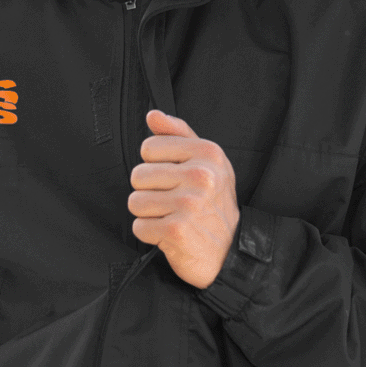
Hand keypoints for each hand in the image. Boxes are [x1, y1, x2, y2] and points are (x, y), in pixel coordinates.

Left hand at [128, 110, 239, 288]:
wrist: (230, 252)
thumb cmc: (214, 202)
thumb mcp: (207, 161)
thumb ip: (178, 133)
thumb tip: (152, 115)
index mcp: (207, 153)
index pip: (149, 147)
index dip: (155, 164)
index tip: (173, 177)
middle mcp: (200, 176)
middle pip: (138, 175)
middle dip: (149, 191)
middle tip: (172, 201)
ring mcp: (188, 204)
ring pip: (135, 202)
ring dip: (148, 214)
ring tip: (170, 216)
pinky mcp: (176, 230)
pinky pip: (139, 227)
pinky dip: (150, 234)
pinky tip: (169, 233)